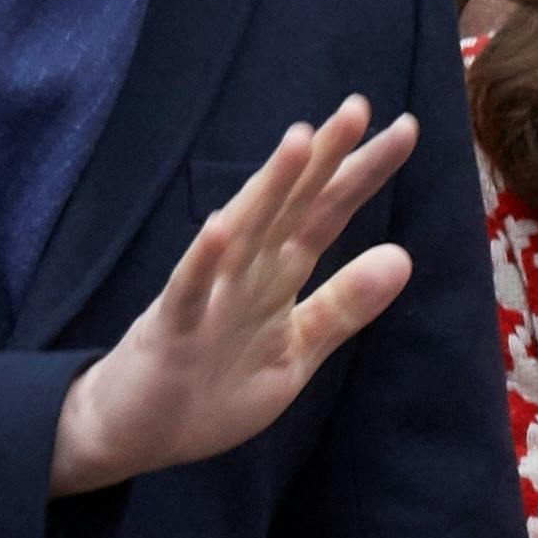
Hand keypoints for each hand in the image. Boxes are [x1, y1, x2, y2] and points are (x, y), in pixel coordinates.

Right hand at [52, 96, 415, 495]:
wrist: (132, 430)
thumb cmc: (213, 384)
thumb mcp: (296, 351)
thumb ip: (344, 306)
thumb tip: (403, 257)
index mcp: (276, 275)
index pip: (326, 213)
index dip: (362, 173)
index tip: (404, 130)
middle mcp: (245, 272)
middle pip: (292, 207)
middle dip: (324, 159)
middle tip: (359, 107)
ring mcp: (207, 295)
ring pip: (244, 234)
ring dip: (269, 189)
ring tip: (300, 141)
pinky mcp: (171, 328)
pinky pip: (189, 291)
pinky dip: (202, 261)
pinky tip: (219, 228)